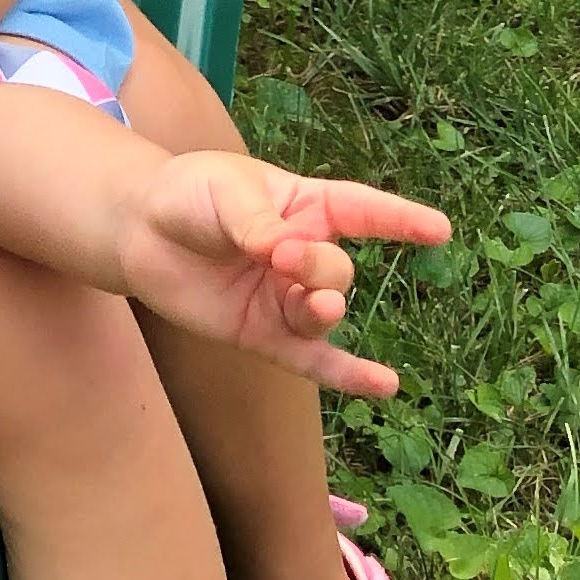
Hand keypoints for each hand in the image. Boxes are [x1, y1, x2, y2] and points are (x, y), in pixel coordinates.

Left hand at [122, 153, 449, 395]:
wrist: (138, 230)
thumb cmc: (190, 196)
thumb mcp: (225, 193)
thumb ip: (258, 225)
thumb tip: (280, 255)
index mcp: (305, 206)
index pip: (362, 211)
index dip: (400, 219)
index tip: (441, 230)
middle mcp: (305, 255)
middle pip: (336, 270)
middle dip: (316, 267)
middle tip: (278, 255)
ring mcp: (286, 298)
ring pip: (325, 313)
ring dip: (323, 311)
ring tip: (315, 306)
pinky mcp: (263, 335)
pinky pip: (313, 360)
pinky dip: (347, 375)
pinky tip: (385, 386)